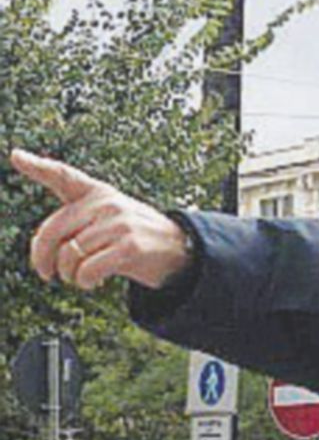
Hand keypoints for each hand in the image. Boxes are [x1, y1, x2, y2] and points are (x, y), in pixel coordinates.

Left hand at [10, 148, 192, 290]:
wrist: (181, 252)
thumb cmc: (137, 238)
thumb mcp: (110, 218)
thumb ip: (78, 221)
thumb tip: (43, 250)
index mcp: (98, 193)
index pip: (64, 176)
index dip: (39, 166)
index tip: (17, 156)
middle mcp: (107, 204)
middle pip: (54, 230)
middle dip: (43, 257)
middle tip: (47, 273)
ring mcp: (119, 225)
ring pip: (70, 254)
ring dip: (69, 274)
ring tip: (79, 279)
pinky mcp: (130, 247)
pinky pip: (89, 268)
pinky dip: (85, 281)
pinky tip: (92, 283)